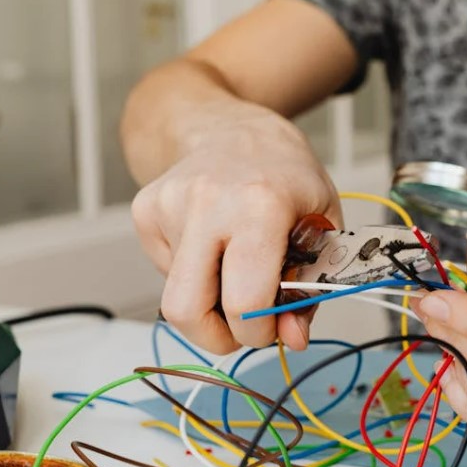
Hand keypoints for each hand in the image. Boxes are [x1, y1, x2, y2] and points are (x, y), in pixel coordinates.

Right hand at [131, 102, 340, 353]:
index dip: (258, 333)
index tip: (271, 329)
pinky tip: (211, 242)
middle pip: (186, 310)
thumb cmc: (285, 173)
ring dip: (207, 305)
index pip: (245, 301)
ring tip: (233, 274)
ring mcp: (168, 205)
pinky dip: (192, 273)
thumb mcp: (321, 224)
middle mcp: (206, 203)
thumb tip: (292, 340)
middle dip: (217, 337)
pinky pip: (166, 271)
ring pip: (173, 297)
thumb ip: (311, 287)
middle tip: (244, 325)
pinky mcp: (145, 210)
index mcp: (260, 206)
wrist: (232, 125)